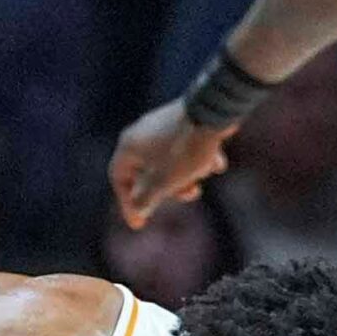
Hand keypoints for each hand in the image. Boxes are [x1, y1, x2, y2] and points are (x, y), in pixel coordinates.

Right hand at [110, 98, 233, 229]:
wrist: (214, 111)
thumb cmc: (184, 150)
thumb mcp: (163, 182)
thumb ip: (146, 199)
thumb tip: (138, 211)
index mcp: (129, 145)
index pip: (118, 179)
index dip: (127, 204)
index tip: (140, 224)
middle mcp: (142, 132)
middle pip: (148, 171)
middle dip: (169, 188)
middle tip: (189, 195)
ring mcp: (163, 124)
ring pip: (169, 160)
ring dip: (186, 174)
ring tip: (204, 174)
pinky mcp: (185, 118)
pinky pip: (186, 145)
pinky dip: (198, 157)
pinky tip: (217, 164)